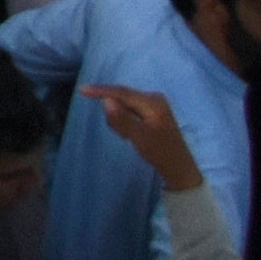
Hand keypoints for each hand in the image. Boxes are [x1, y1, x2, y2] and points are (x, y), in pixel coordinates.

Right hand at [87, 83, 205, 193]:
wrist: (178, 169)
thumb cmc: (160, 153)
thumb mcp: (139, 137)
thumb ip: (122, 119)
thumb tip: (106, 101)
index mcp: (153, 101)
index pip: (122, 92)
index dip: (101, 91)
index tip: (82, 90)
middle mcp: (153, 98)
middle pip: (122, 98)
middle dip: (115, 114)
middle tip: (121, 135)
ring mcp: (154, 104)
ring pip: (124, 105)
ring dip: (120, 119)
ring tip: (127, 137)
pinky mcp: (152, 112)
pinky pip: (130, 110)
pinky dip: (125, 121)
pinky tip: (132, 134)